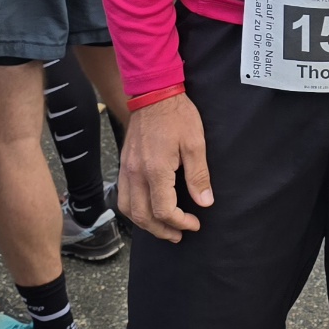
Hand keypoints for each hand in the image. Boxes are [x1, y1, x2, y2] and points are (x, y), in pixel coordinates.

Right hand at [118, 94, 213, 242]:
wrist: (153, 93)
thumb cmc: (177, 116)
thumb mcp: (195, 144)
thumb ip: (198, 176)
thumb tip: (204, 202)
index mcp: (155, 170)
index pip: (163, 210)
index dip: (180, 223)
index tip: (194, 223)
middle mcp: (136, 173)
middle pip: (142, 216)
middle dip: (162, 230)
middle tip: (179, 235)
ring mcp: (127, 169)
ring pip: (128, 209)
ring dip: (145, 224)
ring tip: (163, 228)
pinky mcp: (124, 164)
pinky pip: (124, 196)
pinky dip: (134, 210)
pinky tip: (148, 209)